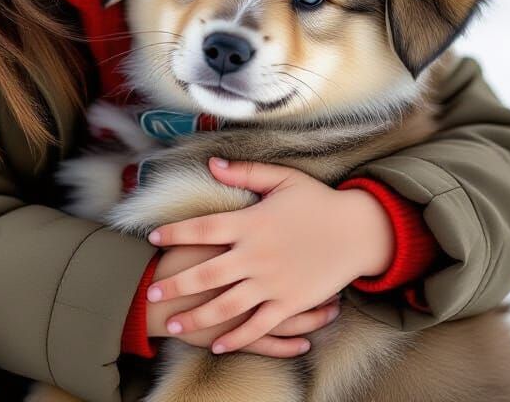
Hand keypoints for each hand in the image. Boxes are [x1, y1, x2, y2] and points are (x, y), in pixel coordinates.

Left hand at [144, 158, 394, 354]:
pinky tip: (218, 345)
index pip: (202, 228)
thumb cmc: (319, 201)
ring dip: (197, 318)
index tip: (152, 238)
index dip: (174, 233)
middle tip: (150, 294)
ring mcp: (272, 283)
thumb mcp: (282, 178)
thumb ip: (245, 172)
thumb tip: (212, 164)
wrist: (359, 231)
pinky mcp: (290, 303)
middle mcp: (256, 255)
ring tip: (174, 326)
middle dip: (175, 285)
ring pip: (226, 306)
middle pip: (206, 274)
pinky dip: (237, 338)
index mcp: (251, 223)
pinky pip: (258, 326)